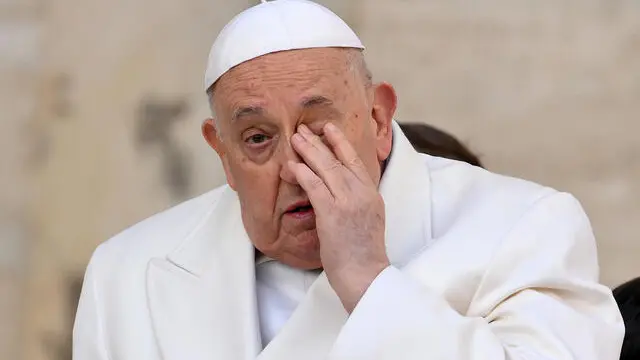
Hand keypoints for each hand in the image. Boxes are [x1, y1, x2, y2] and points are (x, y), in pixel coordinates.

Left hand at [289, 123, 389, 312]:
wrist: (366, 275)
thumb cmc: (363, 255)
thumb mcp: (367, 220)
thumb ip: (356, 202)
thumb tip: (338, 191)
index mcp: (371, 194)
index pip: (355, 161)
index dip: (340, 143)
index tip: (329, 129)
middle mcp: (362, 193)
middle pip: (339, 160)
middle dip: (319, 142)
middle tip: (303, 129)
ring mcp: (348, 202)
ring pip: (326, 168)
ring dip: (308, 151)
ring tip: (294, 138)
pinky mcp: (333, 213)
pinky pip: (315, 186)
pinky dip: (302, 174)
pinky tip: (291, 165)